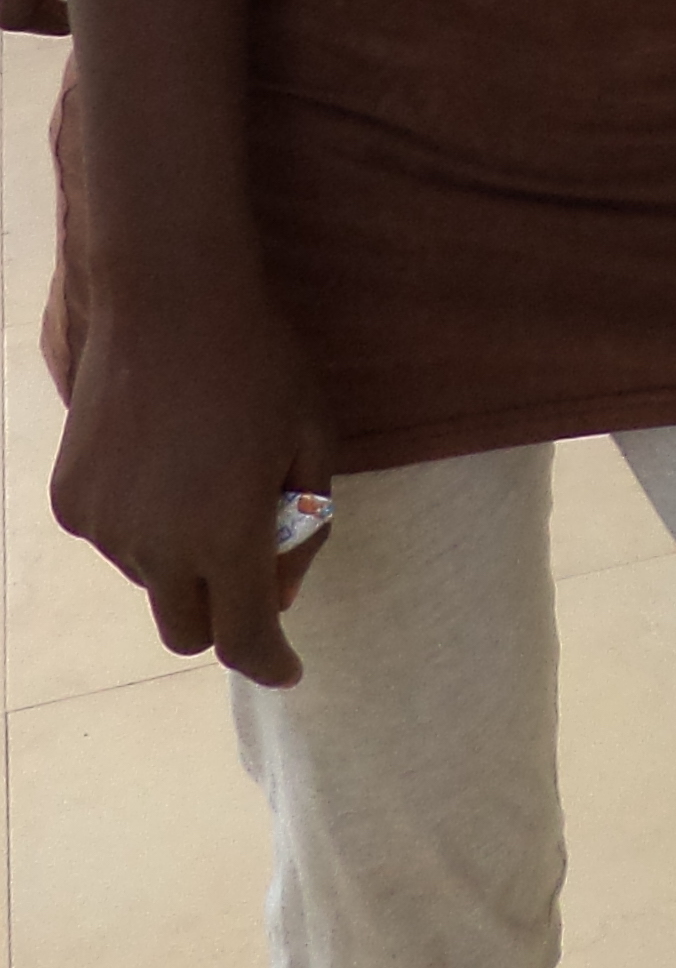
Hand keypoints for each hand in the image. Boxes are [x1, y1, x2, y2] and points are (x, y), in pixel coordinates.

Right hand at [51, 279, 335, 687]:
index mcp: (228, 538)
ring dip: (181, 557)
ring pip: (151, 579)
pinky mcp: (72, 500)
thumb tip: (278, 592)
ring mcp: (107, 527)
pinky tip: (161, 458)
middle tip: (249, 564)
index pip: (246, 638)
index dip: (270, 663)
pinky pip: (114, 537)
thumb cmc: (259, 363)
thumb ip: (302, 524)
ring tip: (203, 476)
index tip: (288, 667)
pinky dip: (142, 522)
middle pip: (188, 630)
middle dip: (223, 615)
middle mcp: (159, 547)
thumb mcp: (311, 439)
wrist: (169, 300)